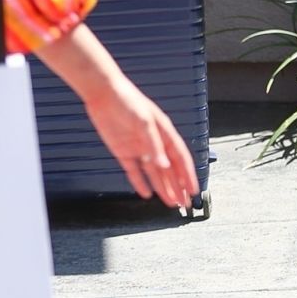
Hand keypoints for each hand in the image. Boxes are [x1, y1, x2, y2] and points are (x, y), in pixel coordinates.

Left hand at [83, 74, 199, 207]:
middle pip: (169, 170)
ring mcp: (139, 148)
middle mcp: (154, 143)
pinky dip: (140, 183)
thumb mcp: (144, 121)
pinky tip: (146, 193)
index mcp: (165, 133)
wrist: (103, 93)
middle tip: (184, 204)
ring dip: (163, 188)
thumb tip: (163, 165)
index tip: (193, 190)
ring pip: (154, 173)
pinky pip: (134, 171)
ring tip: (170, 203)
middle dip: (178, 187)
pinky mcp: (123, 151)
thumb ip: (154, 145)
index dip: (187, 175)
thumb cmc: (127, 101)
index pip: (180, 159)